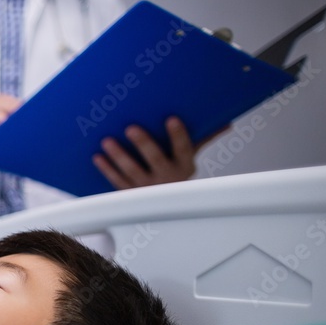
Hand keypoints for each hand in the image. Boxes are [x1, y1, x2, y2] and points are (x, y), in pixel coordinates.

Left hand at [93, 116, 225, 189]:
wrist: (167, 204)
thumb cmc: (177, 171)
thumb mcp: (190, 156)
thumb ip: (204, 137)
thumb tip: (227, 122)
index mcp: (183, 165)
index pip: (183, 148)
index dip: (178, 135)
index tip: (171, 119)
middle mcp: (166, 177)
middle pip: (155, 159)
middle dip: (143, 144)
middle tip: (131, 128)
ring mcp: (147, 186)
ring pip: (132, 171)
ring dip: (119, 156)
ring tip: (107, 141)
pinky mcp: (130, 193)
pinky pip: (117, 181)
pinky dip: (107, 169)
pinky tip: (98, 157)